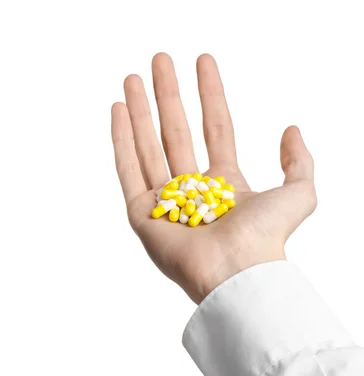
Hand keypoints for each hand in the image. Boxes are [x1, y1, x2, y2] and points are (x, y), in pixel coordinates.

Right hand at [111, 54, 315, 303]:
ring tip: (132, 78)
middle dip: (167, 95)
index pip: (215, 127)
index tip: (202, 62)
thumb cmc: (266, 238)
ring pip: (148, 144)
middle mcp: (191, 189)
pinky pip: (127, 169)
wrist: (235, 270)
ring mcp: (163, 200)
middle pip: (175, 131)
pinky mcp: (140, 212)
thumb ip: (299, 162)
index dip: (210, 94)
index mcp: (224, 185)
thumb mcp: (299, 194)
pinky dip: (121, 139)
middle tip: (159, 61)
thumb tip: (291, 130)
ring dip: (140, 110)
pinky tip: (118, 110)